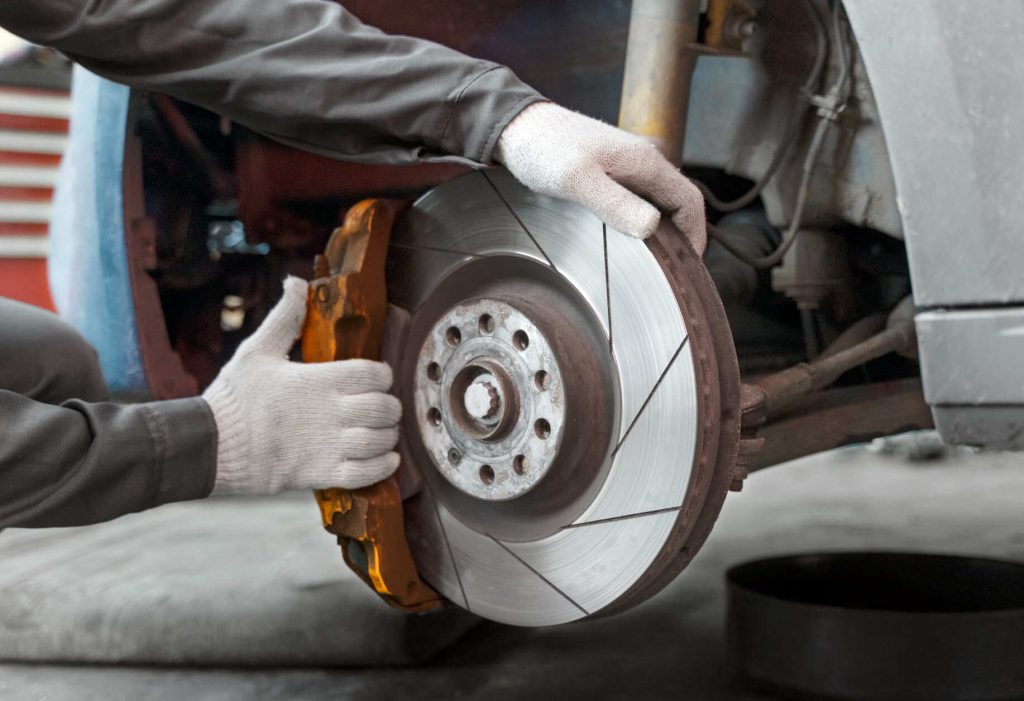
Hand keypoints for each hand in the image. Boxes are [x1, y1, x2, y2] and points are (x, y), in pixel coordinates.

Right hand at [203, 277, 400, 495]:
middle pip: (384, 407)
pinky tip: (385, 458)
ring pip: (380, 439)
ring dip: (388, 435)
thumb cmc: (234, 398)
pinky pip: (366, 473)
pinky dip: (383, 466)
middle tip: (383, 406)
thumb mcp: (256, 350)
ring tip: (383, 431)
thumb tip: (295, 282)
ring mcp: (327, 445)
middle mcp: (329, 412)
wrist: (211, 447)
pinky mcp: (321, 473)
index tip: (377, 378)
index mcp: (318, 380)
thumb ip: (284, 318)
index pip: (373, 373)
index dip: (382, 375)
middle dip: (390, 405)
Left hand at [494, 101, 706, 252]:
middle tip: (671, 272)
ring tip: (652, 262)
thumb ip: (615, 204)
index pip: (690, 202)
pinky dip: (641, 220)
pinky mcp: (609, 170)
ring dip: (662, 230)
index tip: (688, 267)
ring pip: (658, 202)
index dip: (696, 236)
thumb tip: (652, 228)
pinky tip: (627, 239)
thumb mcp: (577, 181)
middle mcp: (643, 161)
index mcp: (645, 162)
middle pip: (678, 203)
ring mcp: (627, 164)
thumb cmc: (542, 148)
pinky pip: (638, 198)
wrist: (515, 125)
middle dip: (682, 237)